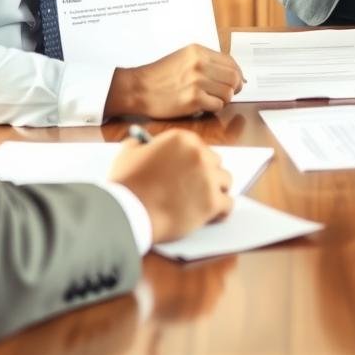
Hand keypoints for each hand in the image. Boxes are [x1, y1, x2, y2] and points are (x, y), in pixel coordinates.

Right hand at [106, 44, 244, 118]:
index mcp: (198, 51)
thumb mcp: (183, 58)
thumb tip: (232, 72)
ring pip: (228, 93)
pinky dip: (213, 108)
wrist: (137, 88)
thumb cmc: (159, 75)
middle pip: (234, 77)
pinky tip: (203, 107)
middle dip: (234, 88)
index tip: (237, 82)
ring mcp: (197, 82)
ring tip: (211, 100)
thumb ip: (206, 62)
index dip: (238, 74)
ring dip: (223, 100)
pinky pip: (217, 106)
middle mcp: (199, 64)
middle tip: (228, 94)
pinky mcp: (193, 100)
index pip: (231, 62)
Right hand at [109, 129, 231, 241]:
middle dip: (208, 174)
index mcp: (182, 139)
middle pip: (215, 162)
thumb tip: (143, 143)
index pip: (200, 147)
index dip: (195, 161)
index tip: (191, 171)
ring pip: (225, 181)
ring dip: (217, 190)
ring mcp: (208, 178)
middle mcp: (199, 154)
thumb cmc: (126, 184)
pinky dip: (222, 210)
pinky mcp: (212, 202)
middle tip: (198, 187)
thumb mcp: (128, 153)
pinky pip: (228, 204)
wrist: (128, 211)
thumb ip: (140, 144)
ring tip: (207, 200)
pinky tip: (215, 215)